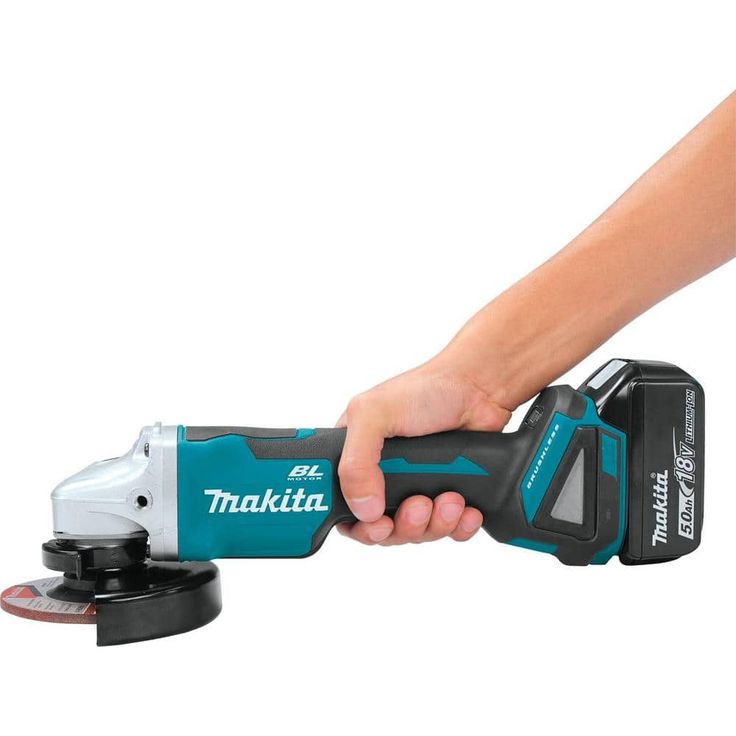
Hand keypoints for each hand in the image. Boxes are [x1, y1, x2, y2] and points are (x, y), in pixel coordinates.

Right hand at [336, 358, 511, 544]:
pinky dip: (458, 526)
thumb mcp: (374, 413)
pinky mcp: (446, 496)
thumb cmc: (425, 390)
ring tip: (449, 498)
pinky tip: (466, 507)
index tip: (377, 524)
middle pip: (382, 529)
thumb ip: (357, 460)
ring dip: (434, 524)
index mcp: (356, 458)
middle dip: (404, 526)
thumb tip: (363, 508)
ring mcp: (416, 488)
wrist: (479, 390)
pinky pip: (449, 530)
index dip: (357, 526)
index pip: (342, 508)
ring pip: (416, 532)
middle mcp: (382, 477)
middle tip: (419, 505)